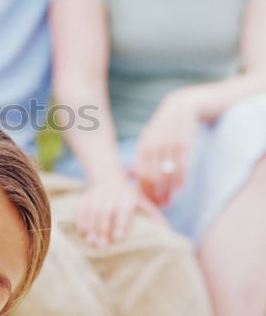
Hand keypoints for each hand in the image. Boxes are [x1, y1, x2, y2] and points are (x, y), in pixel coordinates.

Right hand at [76, 176, 166, 247]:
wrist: (109, 178)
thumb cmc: (130, 197)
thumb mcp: (144, 203)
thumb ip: (154, 218)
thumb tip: (168, 233)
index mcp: (127, 199)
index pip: (123, 212)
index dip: (120, 224)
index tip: (118, 238)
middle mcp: (111, 196)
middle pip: (106, 213)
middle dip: (103, 230)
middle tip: (102, 246)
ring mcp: (97, 196)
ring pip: (93, 212)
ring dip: (91, 228)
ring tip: (92, 242)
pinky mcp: (86, 197)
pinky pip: (81, 209)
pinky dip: (81, 220)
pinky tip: (82, 232)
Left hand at [132, 91, 201, 205]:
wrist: (180, 109)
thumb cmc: (160, 128)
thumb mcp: (147, 138)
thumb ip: (140, 158)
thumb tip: (130, 177)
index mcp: (143, 147)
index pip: (140, 175)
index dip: (142, 191)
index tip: (145, 203)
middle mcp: (155, 147)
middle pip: (153, 178)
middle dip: (155, 196)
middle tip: (158, 207)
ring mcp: (170, 147)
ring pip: (168, 177)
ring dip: (168, 193)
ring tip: (168, 203)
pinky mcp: (185, 146)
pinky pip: (182, 169)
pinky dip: (180, 183)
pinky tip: (178, 191)